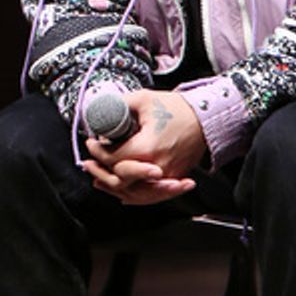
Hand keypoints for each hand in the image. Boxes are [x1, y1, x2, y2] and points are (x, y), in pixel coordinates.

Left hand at [82, 89, 206, 204]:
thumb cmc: (178, 108)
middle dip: (99, 172)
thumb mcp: (143, 99)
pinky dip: (133, 196)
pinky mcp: (173, 178)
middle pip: (120, 181)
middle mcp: (158, 167)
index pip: (113, 159)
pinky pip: (150, 195)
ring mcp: (167, 176)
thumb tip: (100, 114)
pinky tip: (120, 193)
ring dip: (113, 188)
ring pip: (134, 194)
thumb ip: (117, 106)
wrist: (207, 117)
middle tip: (88, 163)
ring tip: (98, 180)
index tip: (91, 143)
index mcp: (147, 148)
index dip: (97, 152)